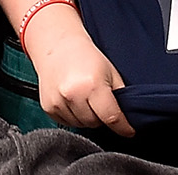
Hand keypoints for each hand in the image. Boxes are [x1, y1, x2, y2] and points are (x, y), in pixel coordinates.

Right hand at [24, 5, 132, 136]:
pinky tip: (73, 100)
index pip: (111, 117)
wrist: (58, 46)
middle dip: (101, 117)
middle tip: (100, 101)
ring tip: (85, 98)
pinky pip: (66, 123)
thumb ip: (120, 95)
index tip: (129, 131)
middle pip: (95, 123)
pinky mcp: (48, 107)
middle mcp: (73, 95)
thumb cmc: (86, 56)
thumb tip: (128, 116)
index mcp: (92, 84)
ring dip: (87, 117)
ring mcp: (58, 102)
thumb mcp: (110, 72)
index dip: (123, 127)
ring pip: (81, 125)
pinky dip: (73, 116)